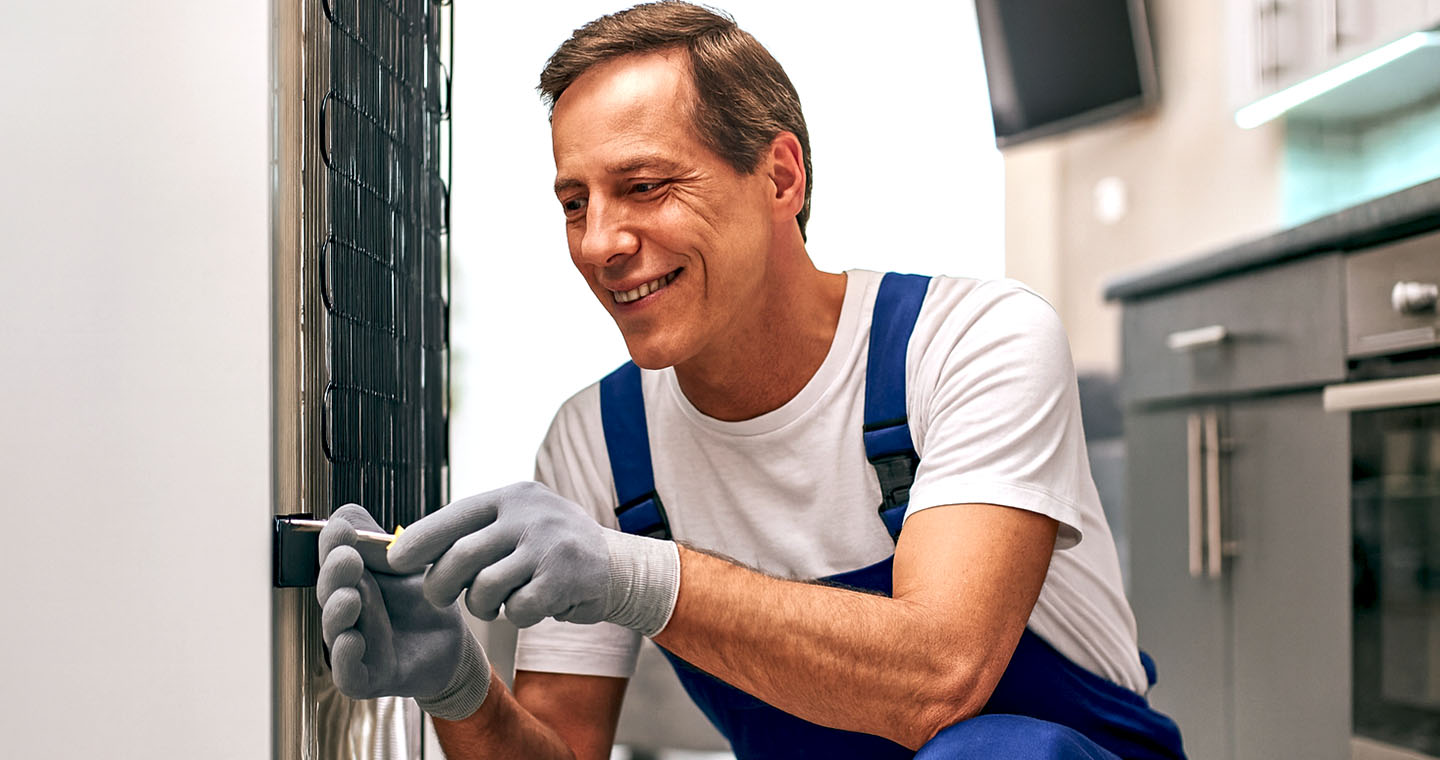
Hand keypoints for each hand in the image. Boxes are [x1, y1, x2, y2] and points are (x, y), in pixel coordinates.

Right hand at [317, 504, 490, 719]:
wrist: (454, 645)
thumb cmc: (423, 601)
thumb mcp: (409, 565)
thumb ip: (380, 542)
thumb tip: (344, 516)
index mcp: (352, 580)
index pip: (333, 561)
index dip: (332, 546)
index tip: (340, 530)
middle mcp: (346, 611)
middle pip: (330, 592)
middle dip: (335, 575)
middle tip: (347, 558)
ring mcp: (353, 645)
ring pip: (334, 630)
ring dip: (338, 612)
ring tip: (350, 597)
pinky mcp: (365, 676)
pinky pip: (347, 671)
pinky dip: (345, 656)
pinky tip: (352, 639)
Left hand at [387, 481, 680, 634]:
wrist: (616, 564)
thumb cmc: (549, 546)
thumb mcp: (516, 520)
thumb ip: (472, 530)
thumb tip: (405, 547)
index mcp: (511, 497)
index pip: (453, 517)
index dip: (418, 542)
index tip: (394, 561)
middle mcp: (528, 515)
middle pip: (460, 558)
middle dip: (441, 585)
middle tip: (442, 597)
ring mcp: (547, 546)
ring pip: (485, 589)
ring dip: (482, 605)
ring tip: (496, 602)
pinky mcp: (563, 579)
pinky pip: (517, 610)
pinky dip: (516, 616)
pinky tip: (531, 606)